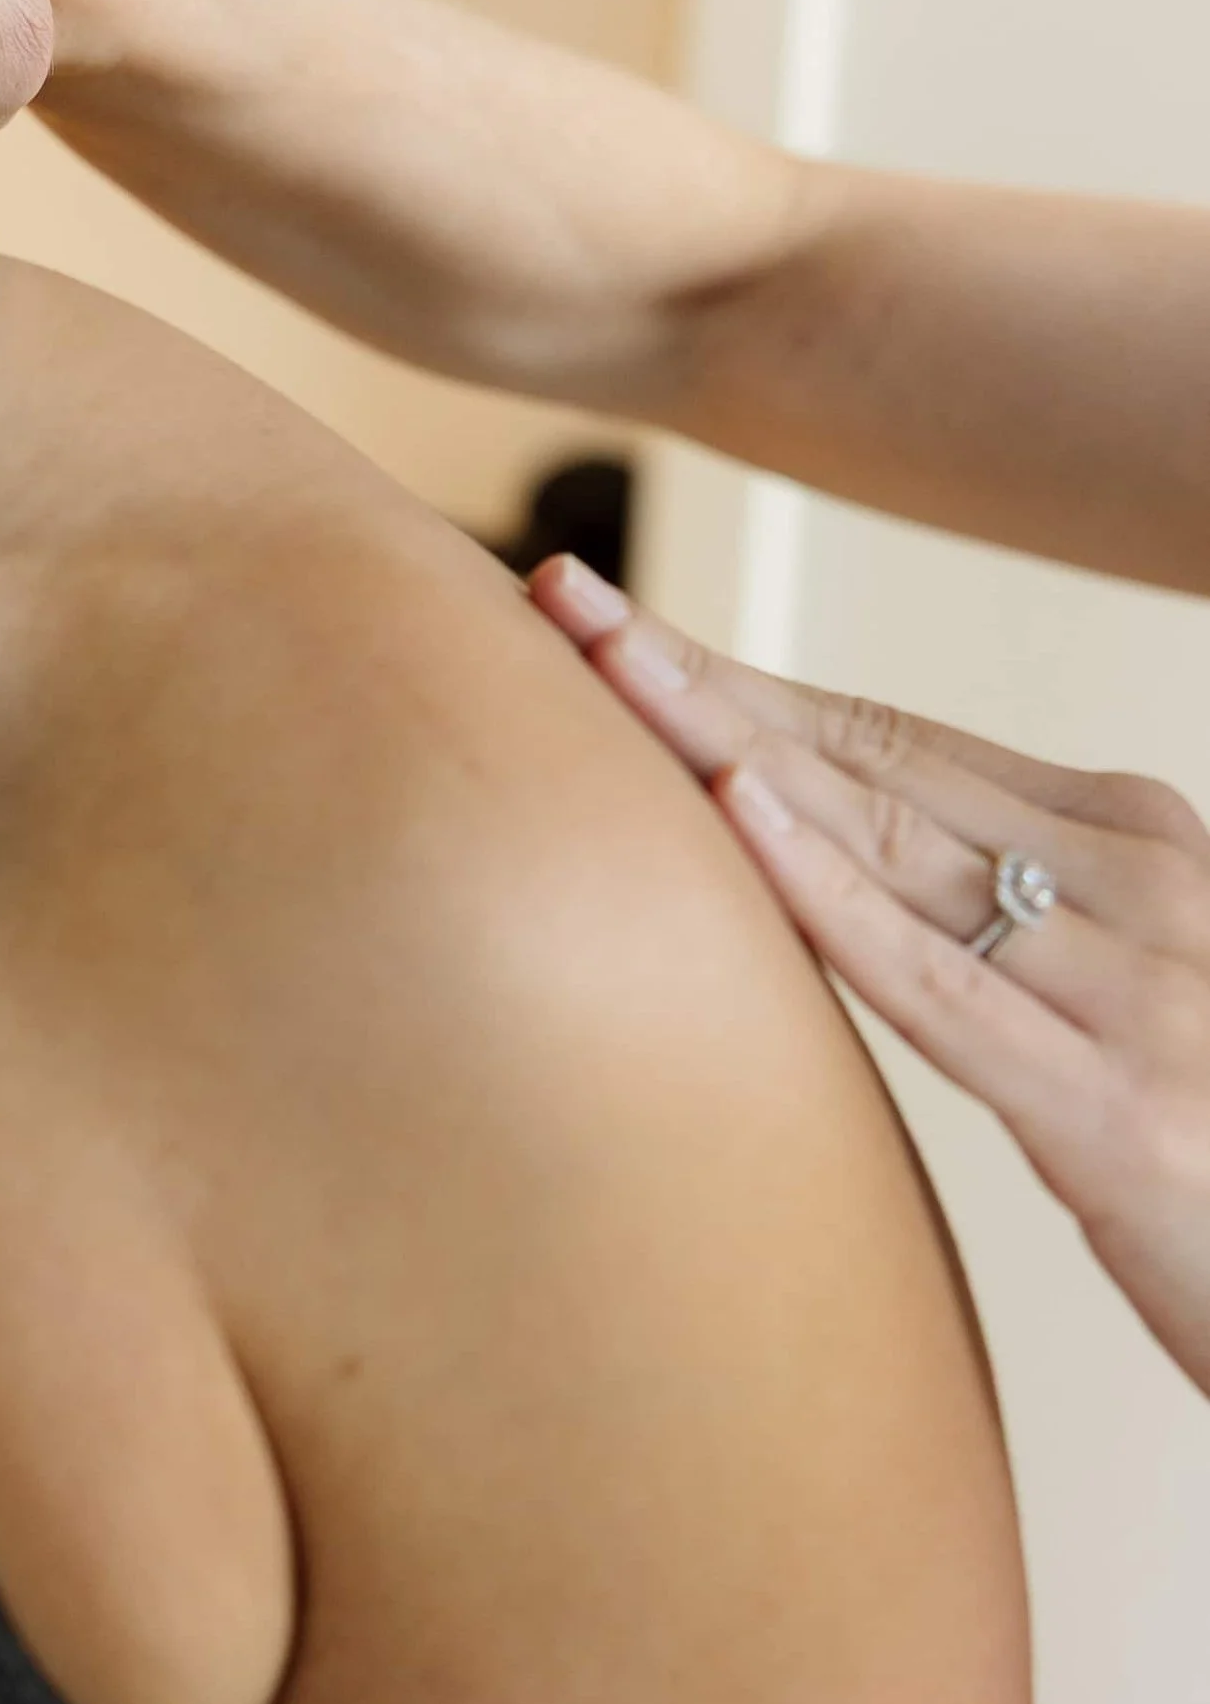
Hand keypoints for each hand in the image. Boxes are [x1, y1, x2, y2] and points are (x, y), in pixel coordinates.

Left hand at [531, 557, 1209, 1398]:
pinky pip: (943, 986)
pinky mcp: (1117, 1108)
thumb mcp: (1123, 1005)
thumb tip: (836, 875)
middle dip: (704, 680)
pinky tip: (735, 814)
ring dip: (729, 746)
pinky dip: (831, 896)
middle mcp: (1138, 881)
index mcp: (1134, 838)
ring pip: (888, 846)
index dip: (747, 678)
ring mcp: (1135, 985)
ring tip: (606, 664)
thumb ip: (1009, 933)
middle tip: (564, 595)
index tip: (613, 624)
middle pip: (874, 764)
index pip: (898, 740)